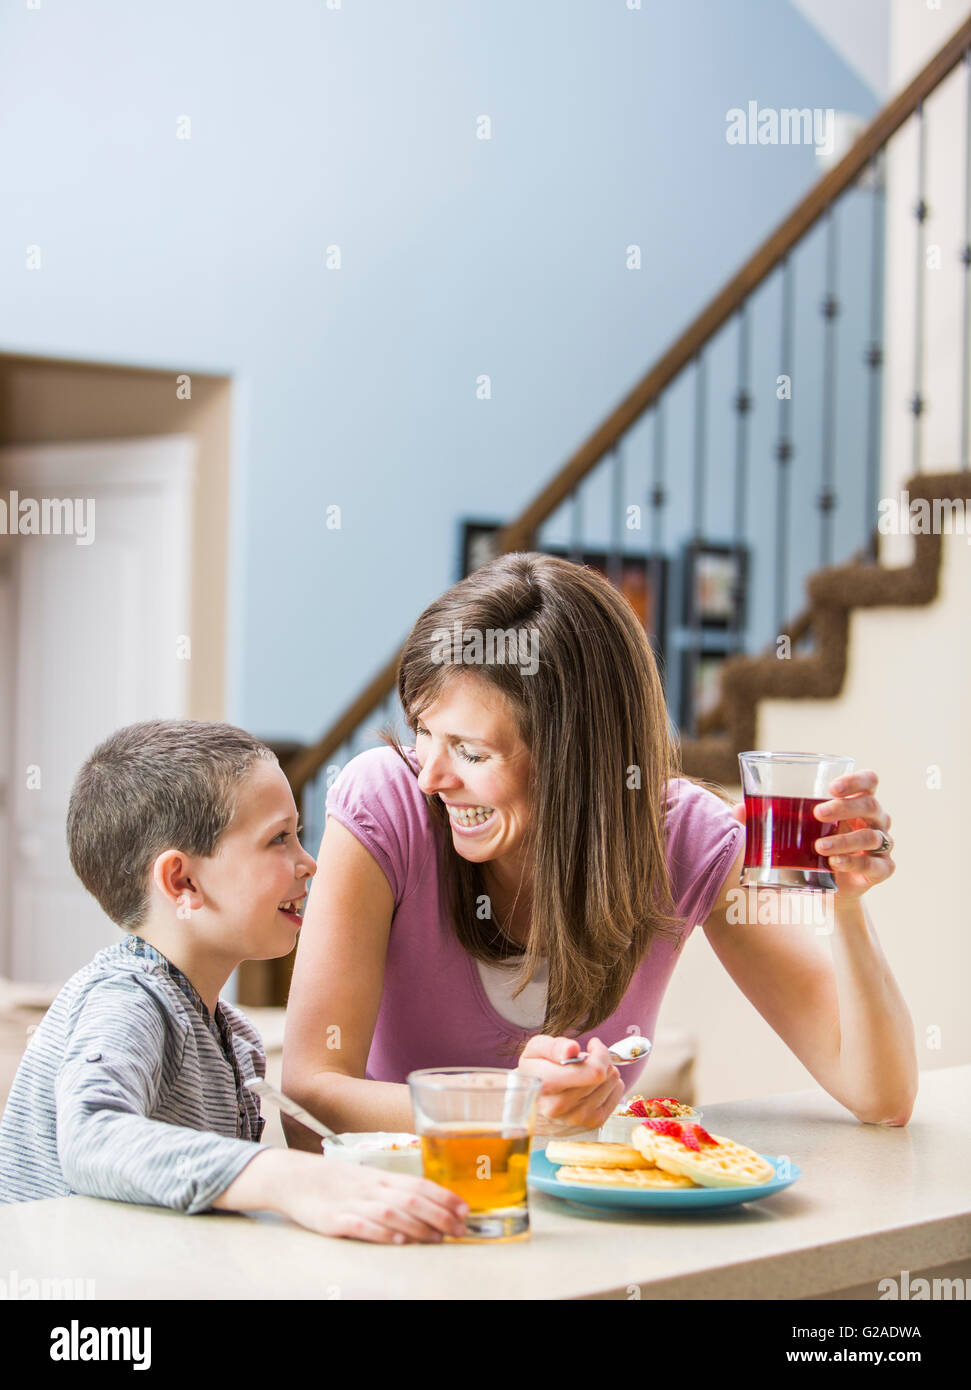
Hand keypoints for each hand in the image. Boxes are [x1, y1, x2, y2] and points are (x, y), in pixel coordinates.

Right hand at [280, 1151, 469, 1243]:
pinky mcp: (333, 1220)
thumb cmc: (336, 1182)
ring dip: (418, 1225)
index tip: (465, 1210)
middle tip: (460, 1229)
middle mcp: (371, 1188)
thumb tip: (428, 1205)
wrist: (293, 1177)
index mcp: (381, 1178)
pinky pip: (361, 1225)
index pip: (419, 1184)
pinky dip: (382, 1232)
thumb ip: (393, 1192)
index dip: (444, 1197)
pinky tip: (398, 1240)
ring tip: (438, 1238)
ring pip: (391, 1212)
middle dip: (439, 1214)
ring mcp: (352, 1203)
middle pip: (411, 1198)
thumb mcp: (367, 1181)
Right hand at [517, 1035, 623, 1133]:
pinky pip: (617, 1094)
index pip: (593, 1071)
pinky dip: (610, 1084)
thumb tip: (572, 1049)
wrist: (535, 1101)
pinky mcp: (592, 1123)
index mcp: (546, 1084)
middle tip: (587, 1059)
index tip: (592, 1045)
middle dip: (600, 1060)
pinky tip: (594, 1083)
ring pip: (613, 1082)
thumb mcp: (536, 1049)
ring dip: (605, 1072)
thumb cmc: (536, 1071)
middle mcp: (561, 1106)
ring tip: (588, 1072)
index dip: (599, 1053)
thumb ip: (554, 1046)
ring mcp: (578, 1117)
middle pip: (604, 1075)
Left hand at [730, 768, 894, 901]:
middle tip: (818, 813)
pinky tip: (836, 865)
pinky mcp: (882, 870)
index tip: (831, 787)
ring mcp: (881, 846)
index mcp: (857, 803)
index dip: (856, 781)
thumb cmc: (812, 849)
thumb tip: (737, 810)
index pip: (870, 781)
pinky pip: (877, 865)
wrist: (829, 891)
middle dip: (845, 808)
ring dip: (845, 840)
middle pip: (871, 805)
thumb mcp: (793, 832)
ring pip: (872, 837)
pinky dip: (856, 864)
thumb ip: (767, 818)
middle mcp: (875, 821)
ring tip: (819, 848)